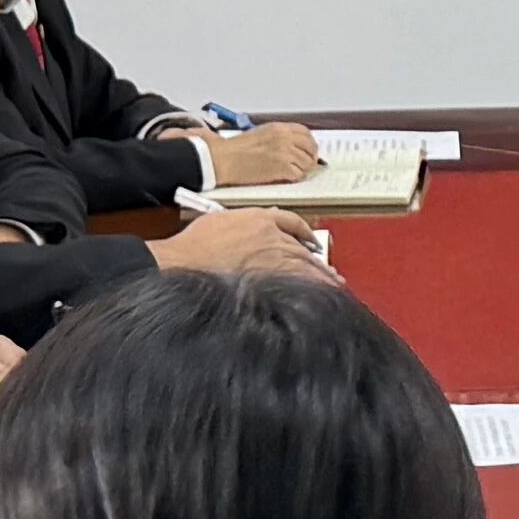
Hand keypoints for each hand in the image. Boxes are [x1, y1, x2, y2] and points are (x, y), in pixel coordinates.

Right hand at [153, 207, 336, 280]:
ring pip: (309, 268)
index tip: (310, 240)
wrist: (184, 262)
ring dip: (324, 278)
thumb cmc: (194, 246)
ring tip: (334, 287)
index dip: (304, 233)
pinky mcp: (274, 281)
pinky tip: (321, 298)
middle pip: (305, 249)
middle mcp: (275, 239)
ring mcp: (276, 261)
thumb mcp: (219, 220)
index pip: (292, 223)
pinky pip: (301, 286)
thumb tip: (247, 231)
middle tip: (329, 272)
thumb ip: (241, 223)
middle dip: (319, 261)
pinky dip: (315, 291)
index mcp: (262, 220)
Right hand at [203, 122, 323, 186]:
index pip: (306, 133)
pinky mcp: (282, 168)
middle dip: (310, 157)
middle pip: (311, 148)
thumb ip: (280, 137)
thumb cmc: (236, 149)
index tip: (309, 150)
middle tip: (305, 165)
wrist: (225, 159)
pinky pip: (298, 175)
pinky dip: (294, 178)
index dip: (310, 144)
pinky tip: (284, 177)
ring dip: (302, 169)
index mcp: (279, 128)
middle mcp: (285, 138)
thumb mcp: (261, 133)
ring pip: (307, 163)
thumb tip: (295, 146)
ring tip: (290, 172)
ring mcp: (285, 153)